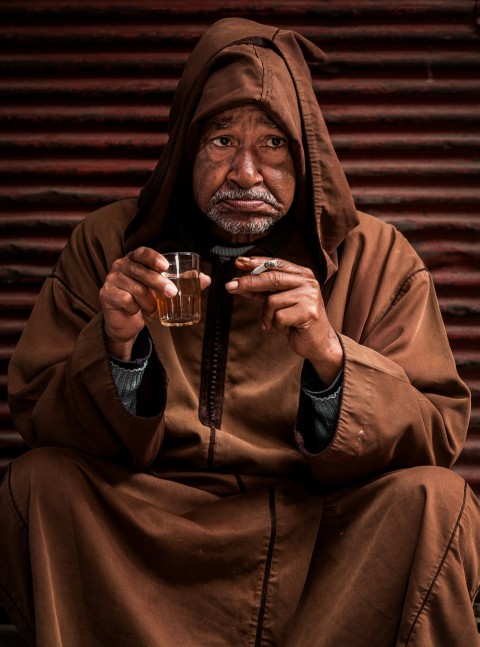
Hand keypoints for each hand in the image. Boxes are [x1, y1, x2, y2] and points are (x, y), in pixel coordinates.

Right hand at [99, 247, 210, 359]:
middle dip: (158, 283)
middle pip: (141, 271)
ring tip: (153, 310)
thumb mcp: (163, 290)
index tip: (166, 267)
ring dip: (148, 303)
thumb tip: (206, 279)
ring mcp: (111, 278)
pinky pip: (125, 300)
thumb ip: (183, 282)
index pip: (142, 252)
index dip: (154, 258)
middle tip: (173, 293)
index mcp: (135, 259)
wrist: (126, 322)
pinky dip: (135, 308)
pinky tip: (136, 312)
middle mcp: (121, 265)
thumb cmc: (146, 300)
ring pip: (135, 289)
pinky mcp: (105, 293)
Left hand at [225, 257, 342, 385]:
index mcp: (302, 274)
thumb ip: (262, 291)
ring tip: (274, 322)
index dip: (256, 262)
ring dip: (267, 315)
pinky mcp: (309, 312)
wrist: (318, 342)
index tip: (238, 262)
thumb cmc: (296, 320)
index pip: (275, 264)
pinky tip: (284, 327)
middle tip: (230, 286)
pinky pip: (278, 317)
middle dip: (248, 282)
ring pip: (272, 300)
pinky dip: (275, 324)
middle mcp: (308, 282)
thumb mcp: (279, 302)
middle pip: (272, 278)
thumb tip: (238, 283)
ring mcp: (310, 296)